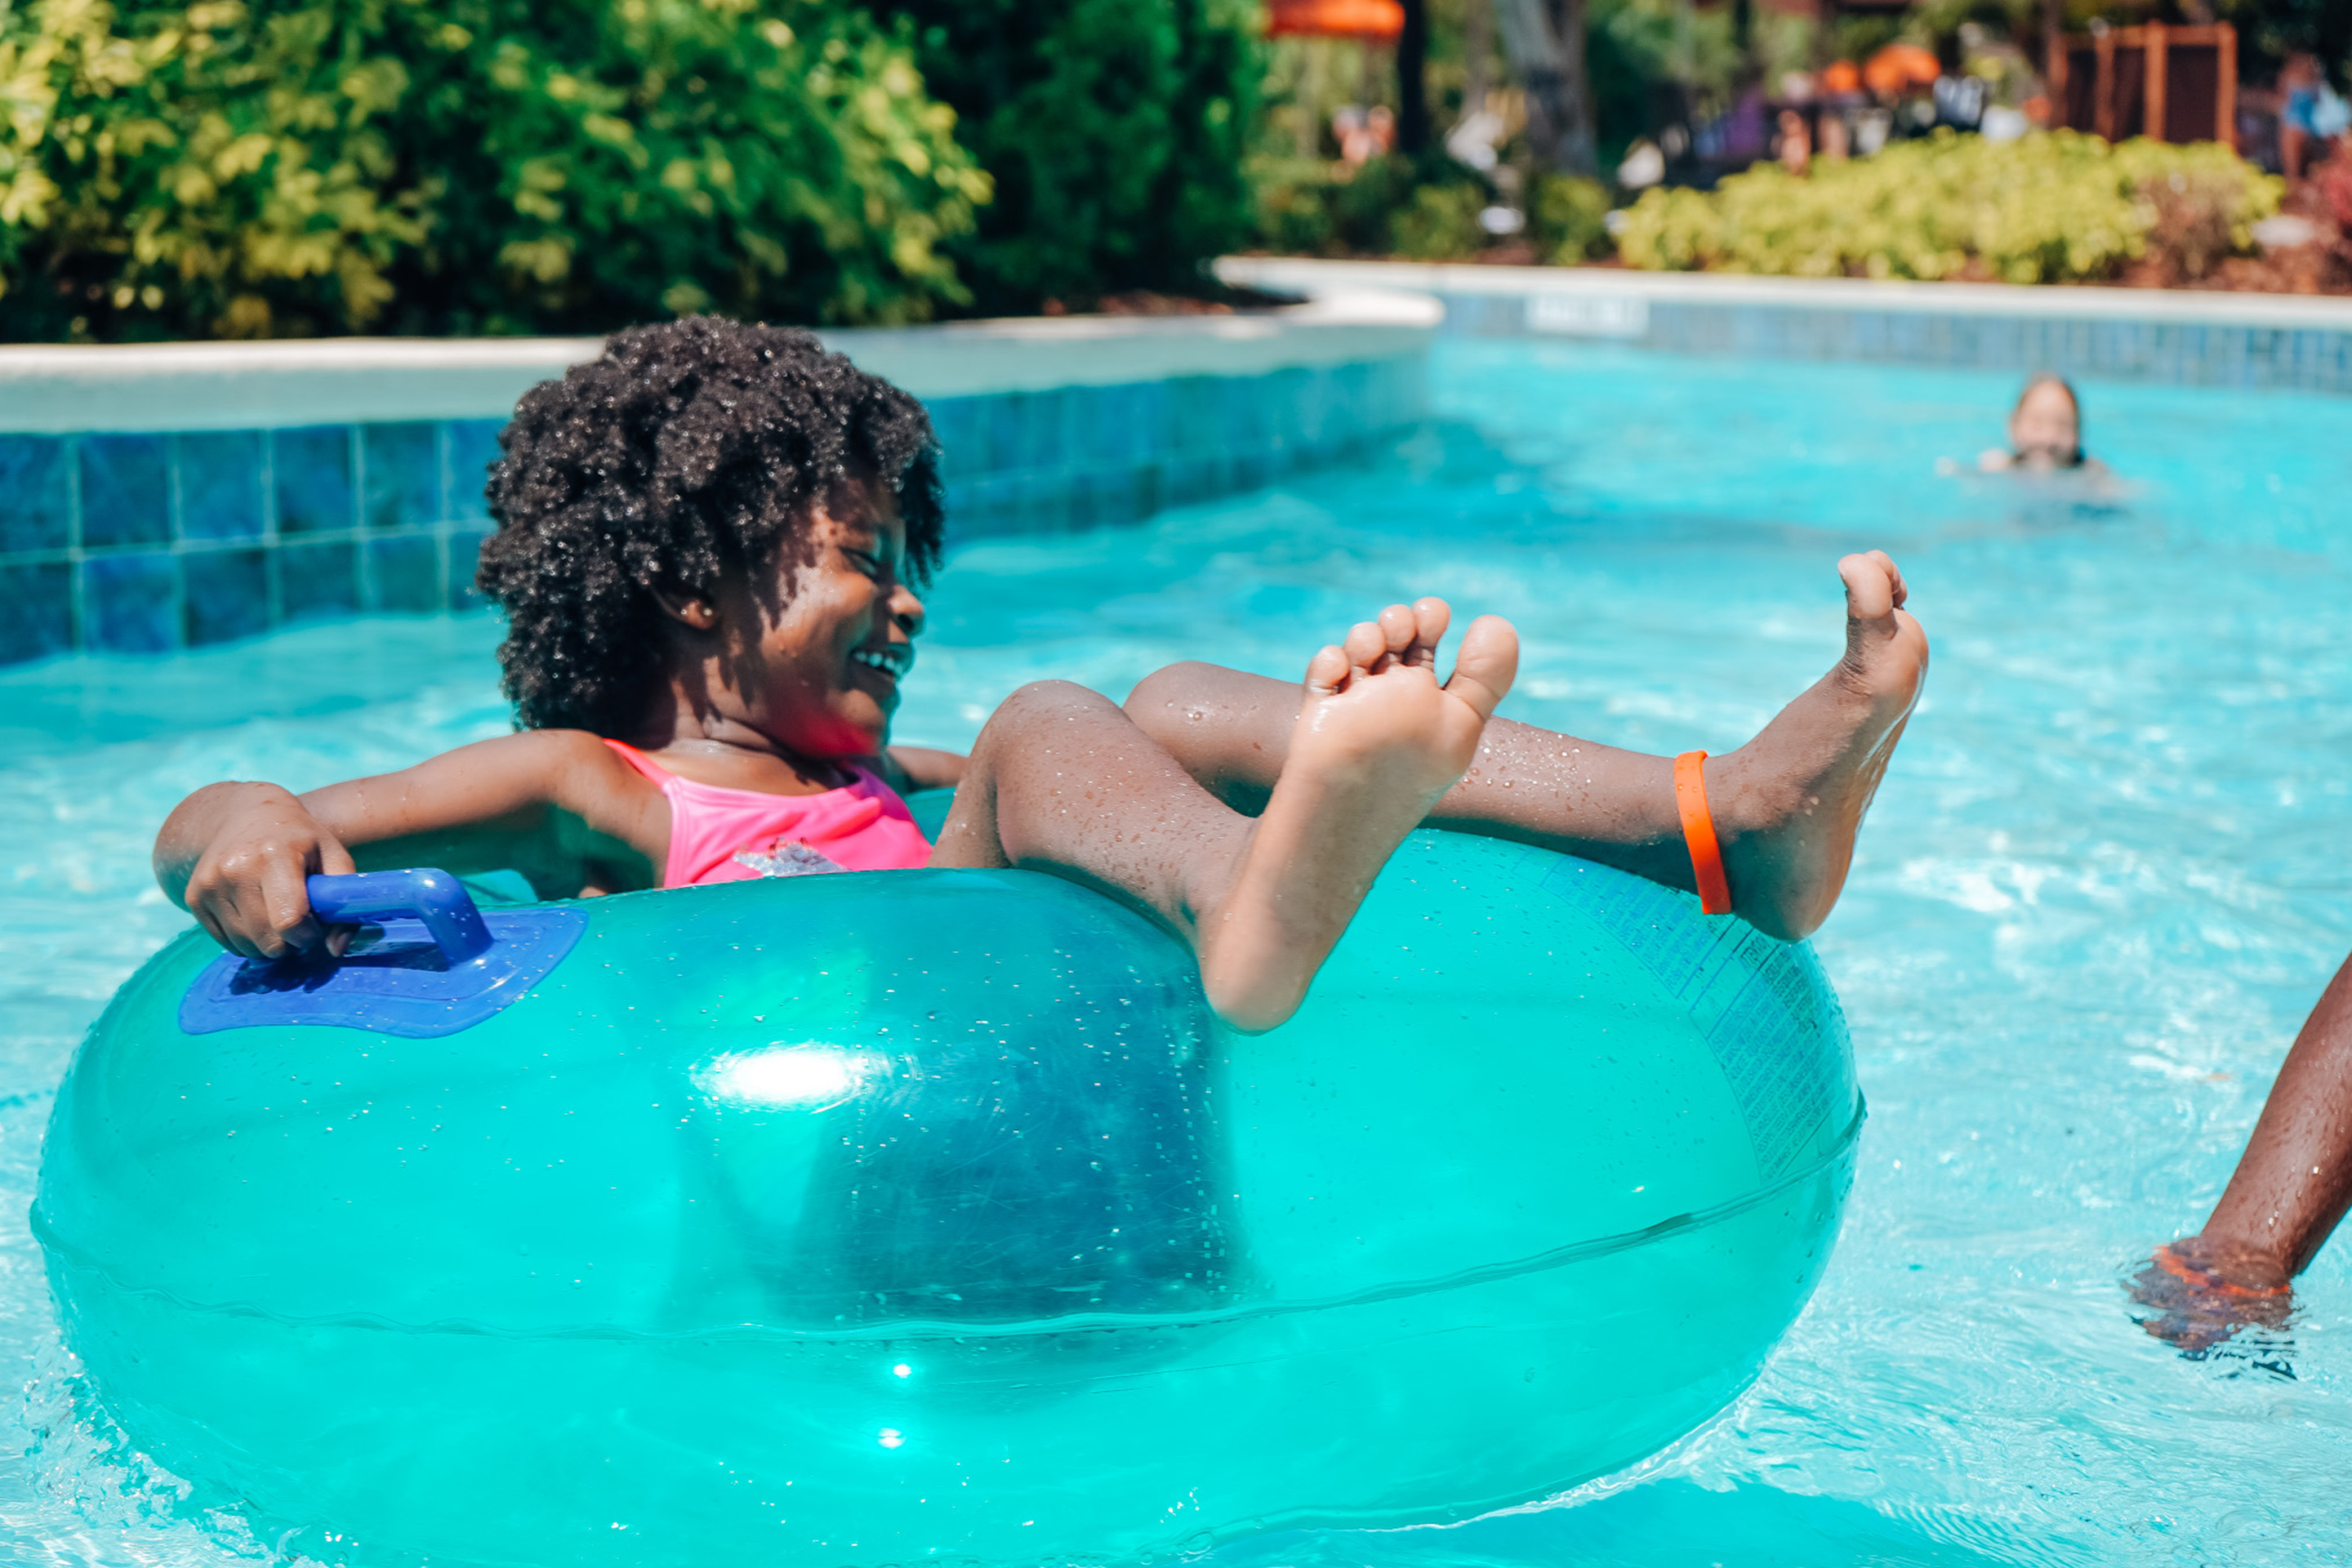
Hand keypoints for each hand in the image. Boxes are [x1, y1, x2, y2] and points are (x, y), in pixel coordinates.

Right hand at [156, 782, 357, 958]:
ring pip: (246, 947)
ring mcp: (209, 884)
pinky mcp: (193, 897)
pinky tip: (257, 914)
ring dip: (269, 943)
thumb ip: (344, 900)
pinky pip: (226, 943)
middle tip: (299, 920)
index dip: (309, 935)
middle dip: (291, 942)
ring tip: (278, 914)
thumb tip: (337, 949)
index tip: (316, 925)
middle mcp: (235, 869)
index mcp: (274, 854)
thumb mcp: (333, 856)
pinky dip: (246, 940)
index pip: (289, 920)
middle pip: (268, 941)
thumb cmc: (299, 839)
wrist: (244, 814)